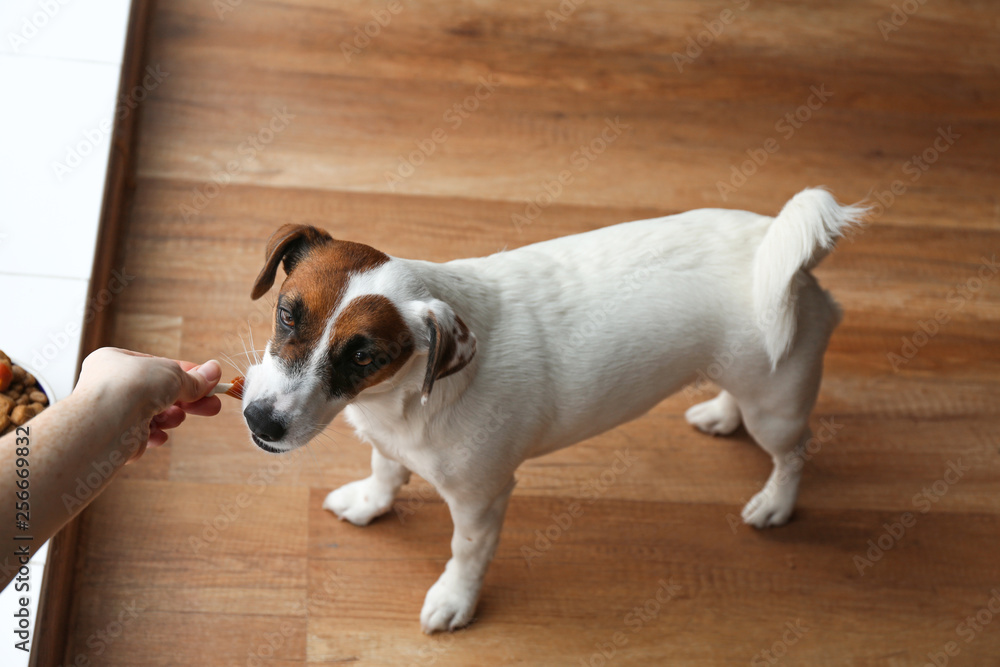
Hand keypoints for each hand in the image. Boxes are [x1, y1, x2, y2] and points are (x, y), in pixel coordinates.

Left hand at [76, 347, 222, 460]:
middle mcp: (109, 386)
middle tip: (212, 405)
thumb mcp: (173, 374)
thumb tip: (214, 371)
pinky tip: (158, 435)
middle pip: (159, 392)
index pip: (157, 365)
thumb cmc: (131, 386)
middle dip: (187, 400)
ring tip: (177, 418)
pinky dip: (154, 435)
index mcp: (115, 361)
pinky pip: (142, 435)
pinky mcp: (115, 437)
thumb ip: (194, 378)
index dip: (186, 374)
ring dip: (170, 417)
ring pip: (152, 414)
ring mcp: (112, 412)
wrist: (107, 421)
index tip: (208, 381)